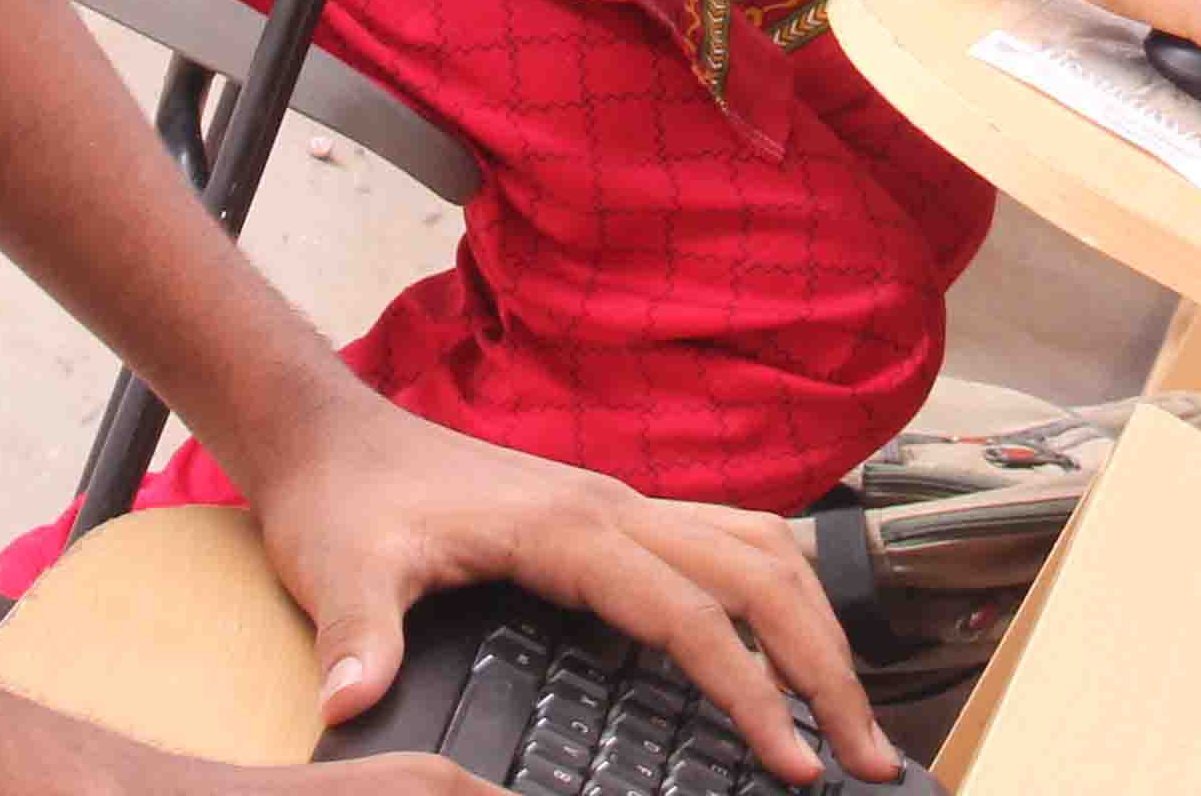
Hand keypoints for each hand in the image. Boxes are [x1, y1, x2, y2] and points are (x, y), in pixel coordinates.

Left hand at [244, 392, 897, 784]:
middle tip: (867, 755)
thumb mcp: (340, 571)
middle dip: (827, 663)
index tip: (796, 761)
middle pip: (764, 574)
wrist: (334, 439)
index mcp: (571, 527)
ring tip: (851, 713)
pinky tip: (785, 647)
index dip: (753, 690)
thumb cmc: (343, 503)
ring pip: (763, 548)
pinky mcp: (615, 519)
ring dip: (818, 623)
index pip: (694, 614)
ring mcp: (623, 507)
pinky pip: (729, 543)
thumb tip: (352, 705)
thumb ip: (356, 639)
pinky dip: (779, 593)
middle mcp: (616, 508)